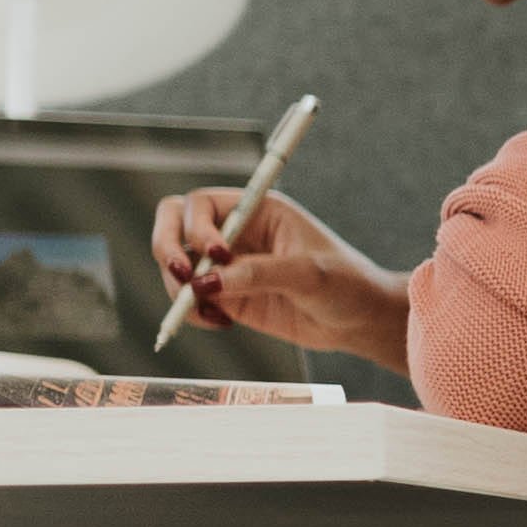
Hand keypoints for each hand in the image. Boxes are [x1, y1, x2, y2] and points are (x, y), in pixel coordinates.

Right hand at [154, 185, 403, 362]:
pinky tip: (222, 323)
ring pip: (176, 265)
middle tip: (182, 277)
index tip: (218, 255)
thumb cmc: (346, 283)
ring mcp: (227, 265)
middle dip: (167, 248)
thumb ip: (258, 274)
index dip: (196, 226)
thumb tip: (207, 284)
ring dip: (179, 289)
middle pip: (174, 224)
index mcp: (256, 210)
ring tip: (211, 312)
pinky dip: (192, 312)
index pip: (202, 204)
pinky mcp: (227, 296)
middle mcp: (235, 232)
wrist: (359, 319)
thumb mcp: (309, 274)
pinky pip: (190, 299)